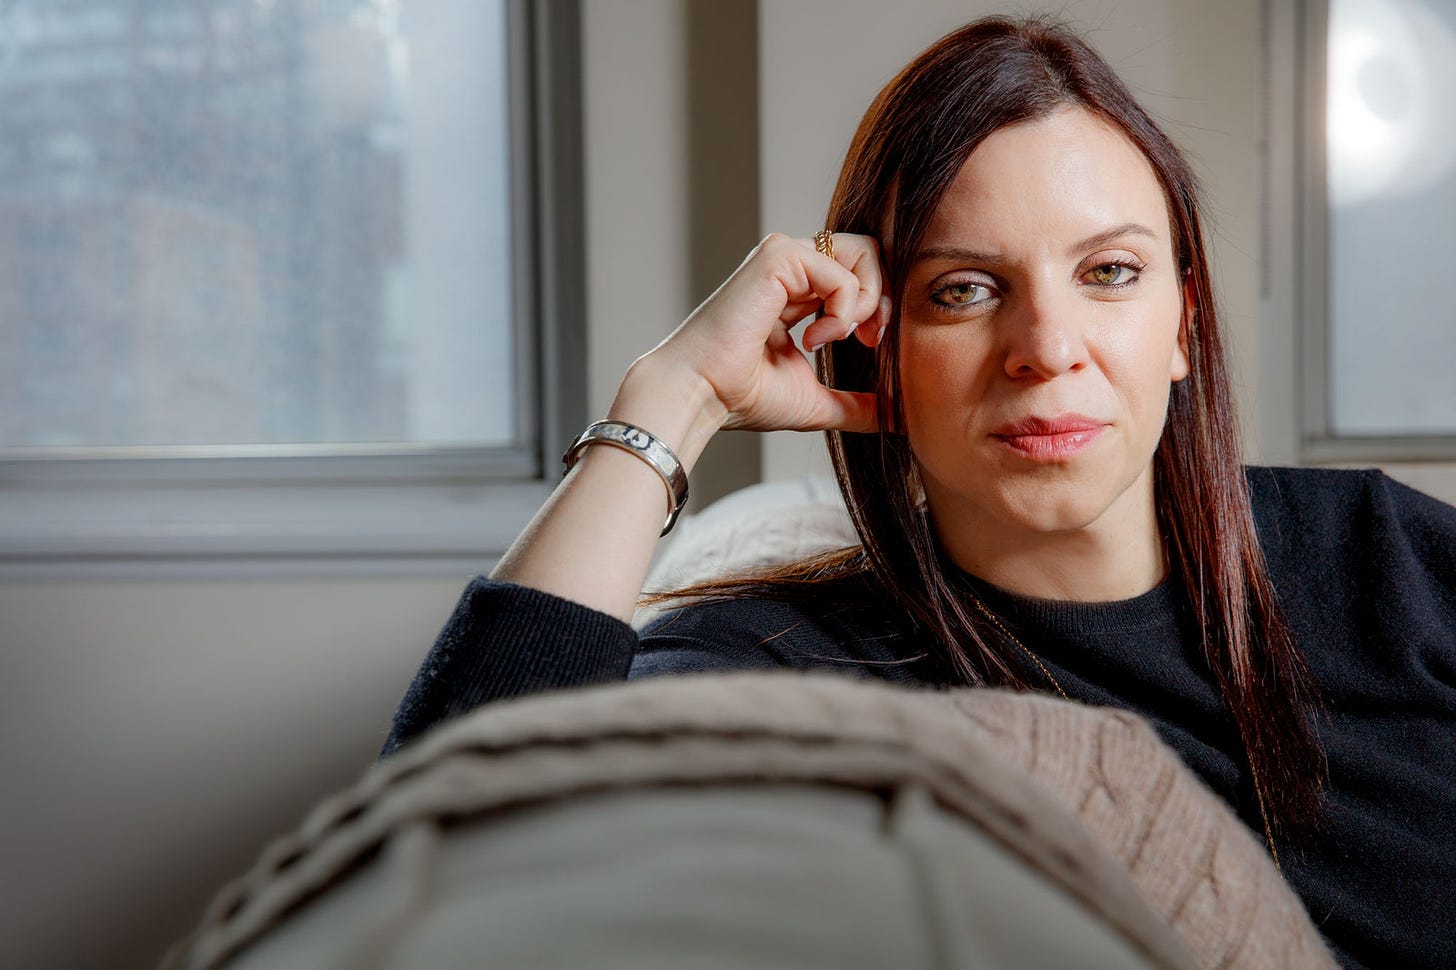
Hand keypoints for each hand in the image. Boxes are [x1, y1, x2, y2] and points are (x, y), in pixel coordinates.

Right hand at [642, 232, 888, 434]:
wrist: (704, 395)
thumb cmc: (743, 398)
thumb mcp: (817, 402)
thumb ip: (857, 404)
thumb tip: (899, 417)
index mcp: (798, 291)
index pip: (860, 273)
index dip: (878, 305)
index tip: (868, 344)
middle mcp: (791, 268)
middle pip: (870, 252)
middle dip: (882, 298)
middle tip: (867, 340)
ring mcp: (783, 258)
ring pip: (863, 251)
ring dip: (865, 302)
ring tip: (838, 337)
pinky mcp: (778, 258)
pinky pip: (841, 272)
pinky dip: (842, 311)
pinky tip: (812, 340)